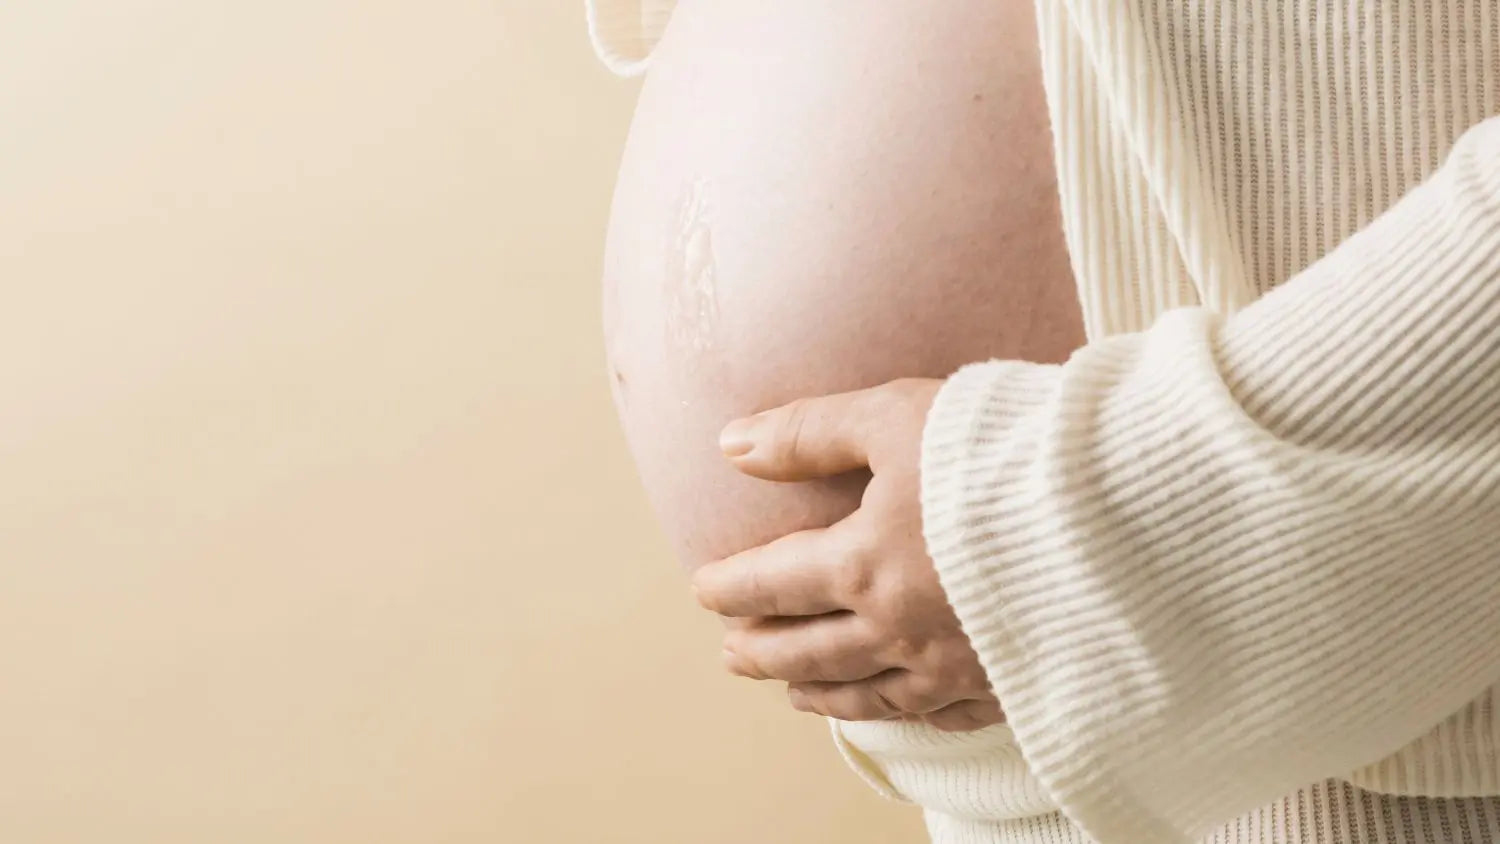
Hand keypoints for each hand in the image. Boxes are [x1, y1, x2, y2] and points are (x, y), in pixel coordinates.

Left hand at [693, 378, 1002, 731]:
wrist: (1124, 511)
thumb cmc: (1007, 451)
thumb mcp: (897, 417)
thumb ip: (810, 433)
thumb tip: (730, 445)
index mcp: (864, 564)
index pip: (773, 584)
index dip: (730, 587)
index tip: (703, 590)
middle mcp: (900, 628)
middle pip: (810, 650)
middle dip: (764, 652)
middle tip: (732, 654)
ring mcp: (956, 665)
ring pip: (868, 693)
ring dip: (821, 694)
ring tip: (794, 694)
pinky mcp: (1010, 681)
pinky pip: (943, 716)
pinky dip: (908, 717)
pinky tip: (901, 713)